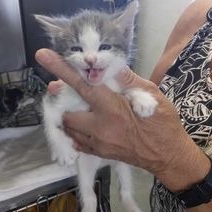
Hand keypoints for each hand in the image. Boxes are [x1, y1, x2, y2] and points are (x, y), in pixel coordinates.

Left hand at [35, 48, 209, 190]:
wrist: (169, 156)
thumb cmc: (163, 122)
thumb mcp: (150, 94)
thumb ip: (125, 78)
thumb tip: (105, 64)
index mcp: (113, 108)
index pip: (83, 84)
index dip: (62, 69)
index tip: (42, 55)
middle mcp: (99, 128)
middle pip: (67, 110)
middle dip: (69, 100)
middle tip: (78, 93)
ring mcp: (97, 143)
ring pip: (69, 126)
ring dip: (73, 114)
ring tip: (89, 109)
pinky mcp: (99, 153)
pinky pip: (77, 140)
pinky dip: (79, 130)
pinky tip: (92, 124)